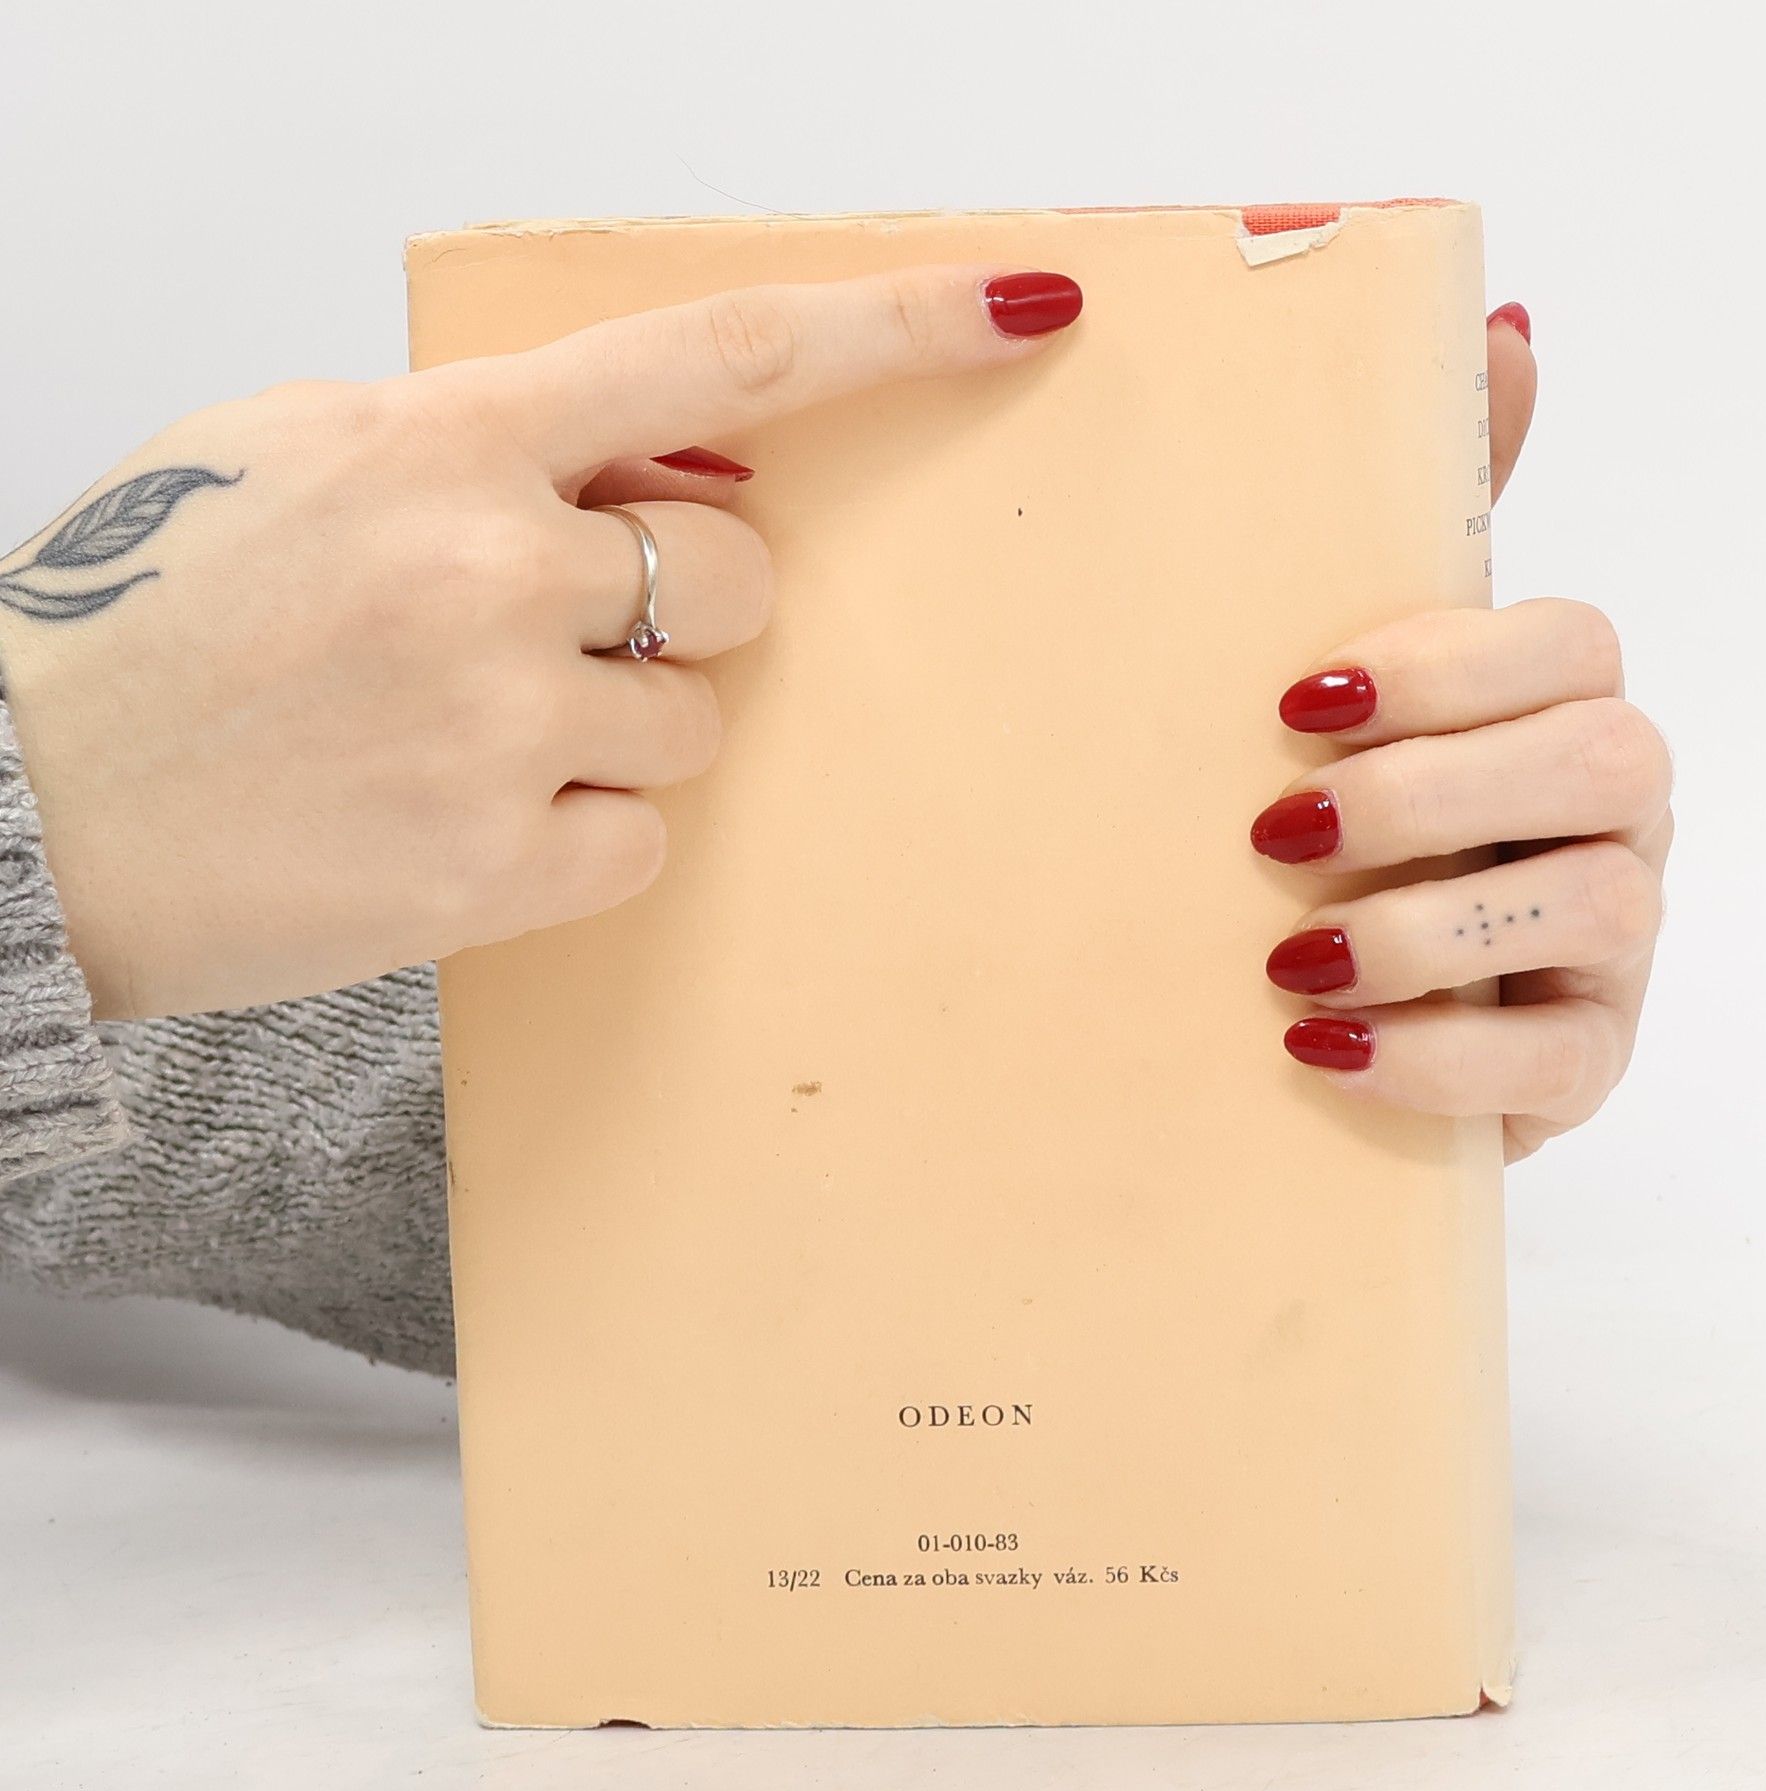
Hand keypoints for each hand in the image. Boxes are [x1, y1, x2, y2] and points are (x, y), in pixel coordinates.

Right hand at [0, 268, 1083, 1017]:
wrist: (20, 813)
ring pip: (700, 726)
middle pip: (746, 578)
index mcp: (441, 441)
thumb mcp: (298, 463)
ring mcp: (497, 727)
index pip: (721, 353)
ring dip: (620, 734)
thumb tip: (663, 467)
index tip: (1024, 303)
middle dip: (694, 607)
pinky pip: (642, 846)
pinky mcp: (493, 871)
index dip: (894, 325)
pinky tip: (454, 828)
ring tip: (459, 745)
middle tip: (562, 636)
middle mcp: (488, 571)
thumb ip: (487, 451)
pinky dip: (577, 842)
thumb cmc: (150, 627)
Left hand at [1253, 306, 1673, 1159]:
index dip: (1448, 661)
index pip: (1570, 641)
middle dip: (1434, 789)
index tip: (1298, 697)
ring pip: (1600, 904)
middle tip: (1278, 827)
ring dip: (1428, 927)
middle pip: (1604, 757)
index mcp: (1559, 699)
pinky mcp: (1586, 1058)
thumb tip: (1502, 322)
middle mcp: (1616, 806)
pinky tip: (1322, 1051)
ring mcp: (1616, 939)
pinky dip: (1438, 1056)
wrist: (1331, 994)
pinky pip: (1559, 1062)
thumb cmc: (1350, 814)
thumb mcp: (1363, 673)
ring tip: (1290, 957)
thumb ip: (1436, 518)